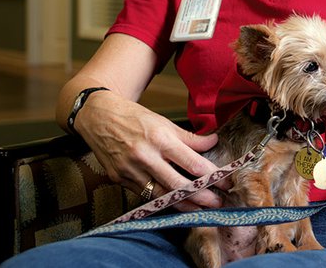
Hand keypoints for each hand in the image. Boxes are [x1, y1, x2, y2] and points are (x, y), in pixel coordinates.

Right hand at [76, 91, 224, 210]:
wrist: (99, 117)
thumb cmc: (134, 117)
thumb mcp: (164, 122)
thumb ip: (190, 137)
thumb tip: (213, 142)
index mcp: (160, 138)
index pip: (192, 163)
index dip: (212, 175)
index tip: (226, 182)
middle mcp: (145, 156)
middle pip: (178, 185)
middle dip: (201, 197)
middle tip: (218, 203)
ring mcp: (130, 171)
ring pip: (161, 196)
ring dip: (184, 205)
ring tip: (201, 209)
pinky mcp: (119, 180)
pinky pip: (145, 196)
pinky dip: (162, 201)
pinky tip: (176, 204)